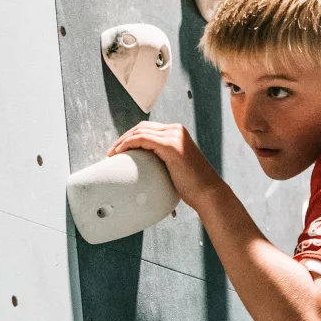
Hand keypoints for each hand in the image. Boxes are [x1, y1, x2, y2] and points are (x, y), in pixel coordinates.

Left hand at [108, 122, 223, 208]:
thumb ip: (164, 161)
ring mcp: (174, 136)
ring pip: (140, 131)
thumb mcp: (177, 168)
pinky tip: (119, 153)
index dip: (132, 137)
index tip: (119, 150)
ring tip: (112, 153)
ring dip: (123, 141)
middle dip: (124, 137)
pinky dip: (128, 144)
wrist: (208, 193)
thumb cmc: (193, 187)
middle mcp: (176, 130)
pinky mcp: (170, 145)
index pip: (149, 128)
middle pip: (142, 126)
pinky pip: (142, 139)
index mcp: (178, 133)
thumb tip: (148, 169)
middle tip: (112, 152)